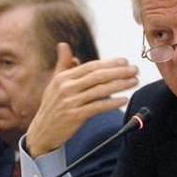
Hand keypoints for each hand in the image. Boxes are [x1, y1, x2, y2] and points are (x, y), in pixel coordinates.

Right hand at [26, 42, 137, 157]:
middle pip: (98, 76)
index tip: (124, 61)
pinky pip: (97, 107)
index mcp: (63, 77)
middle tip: (134, 69)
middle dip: (119, 72)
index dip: (109, 63)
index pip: (91, 66)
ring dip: (120, 85)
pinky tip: (123, 99)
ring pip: (100, 90)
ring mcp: (70, 102)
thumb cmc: (52, 105)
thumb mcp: (54, 83)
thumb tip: (63, 45)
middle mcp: (66, 88)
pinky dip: (112, 103)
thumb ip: (62, 64)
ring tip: (133, 81)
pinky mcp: (74, 116)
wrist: (42, 131)